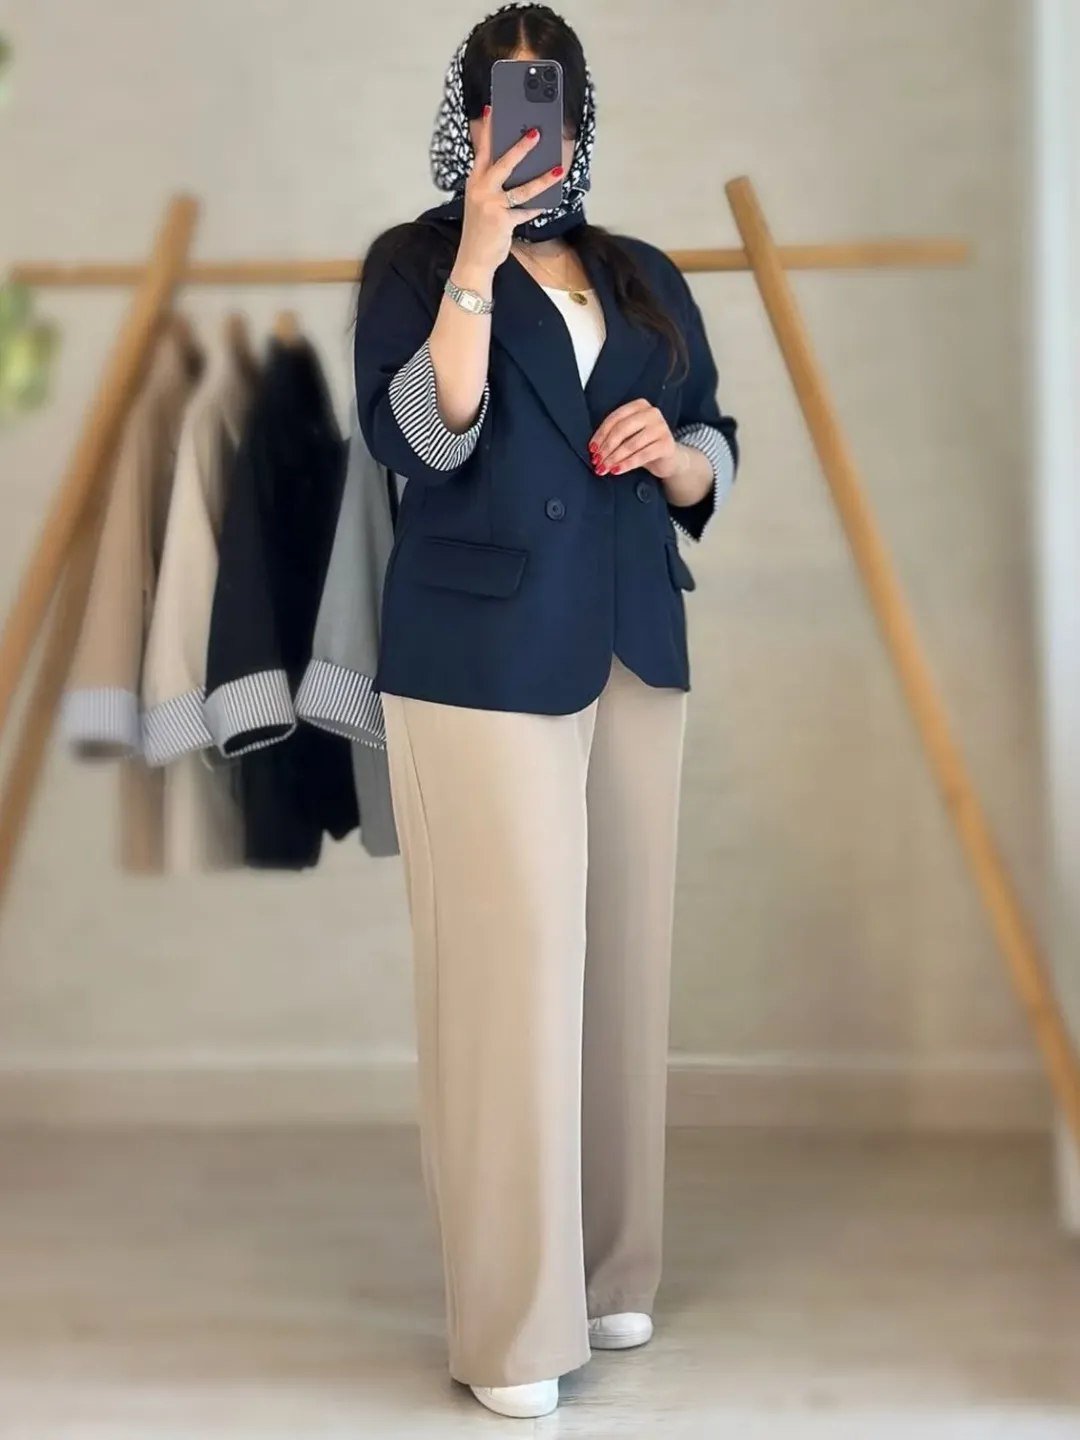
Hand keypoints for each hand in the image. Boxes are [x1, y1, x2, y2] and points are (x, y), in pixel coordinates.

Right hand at [455, 106, 565, 278]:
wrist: (473, 258)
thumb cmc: (480, 227)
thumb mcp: (480, 199)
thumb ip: (491, 180)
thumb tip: (517, 165)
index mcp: (475, 180)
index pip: (482, 150)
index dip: (487, 130)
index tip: (492, 110)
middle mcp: (480, 189)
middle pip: (502, 163)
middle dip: (520, 148)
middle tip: (536, 134)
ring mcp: (491, 205)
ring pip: (520, 188)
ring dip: (542, 179)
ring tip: (558, 169)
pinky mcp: (502, 221)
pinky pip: (525, 211)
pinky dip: (538, 207)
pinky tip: (550, 200)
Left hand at [588, 400, 685, 481]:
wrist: (667, 458)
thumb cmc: (643, 445)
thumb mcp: (628, 435)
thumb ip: (614, 436)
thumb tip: (594, 449)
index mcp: (639, 405)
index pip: (615, 418)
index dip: (601, 435)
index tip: (592, 449)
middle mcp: (652, 413)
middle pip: (622, 429)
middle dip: (606, 447)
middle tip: (597, 460)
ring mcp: (661, 427)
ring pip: (631, 444)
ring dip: (614, 458)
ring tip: (605, 467)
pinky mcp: (667, 443)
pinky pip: (643, 455)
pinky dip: (627, 464)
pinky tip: (617, 470)